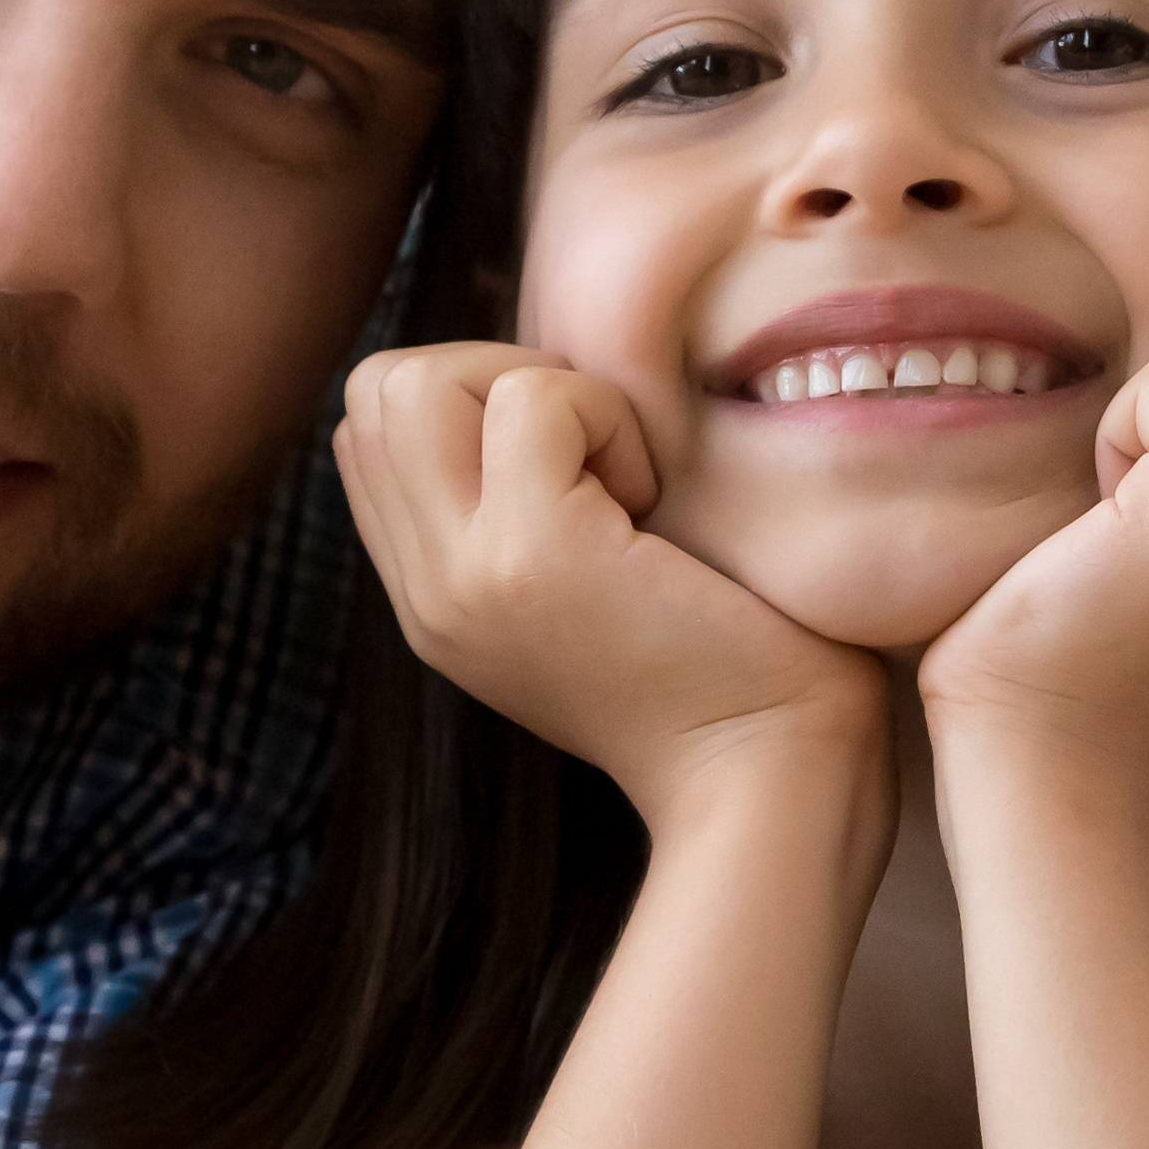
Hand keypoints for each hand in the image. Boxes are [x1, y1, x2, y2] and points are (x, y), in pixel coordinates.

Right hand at [334, 343, 885, 836]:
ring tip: (620, 477)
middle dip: (492, 372)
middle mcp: (427, 592)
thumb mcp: (592, 588)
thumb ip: (526, 507)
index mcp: (436, 598)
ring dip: (541, 390)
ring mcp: (464, 576)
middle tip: (596, 454)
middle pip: (375, 388)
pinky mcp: (531, 557)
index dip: (474, 398)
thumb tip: (531, 383)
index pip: (373, 429)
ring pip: (418, 379)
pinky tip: (654, 500)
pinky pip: (532, 398)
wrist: (775, 776)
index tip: (576, 460)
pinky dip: (607, 416)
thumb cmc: (732, 668)